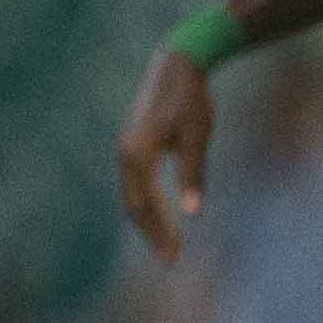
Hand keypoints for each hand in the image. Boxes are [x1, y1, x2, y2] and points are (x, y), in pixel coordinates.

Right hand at [116, 49, 215, 263]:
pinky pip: (137, 181)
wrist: (178, 63)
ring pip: (133, 194)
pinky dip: (148, 201)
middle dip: (153, 233)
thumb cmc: (192, 99)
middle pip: (134, 205)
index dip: (158, 234)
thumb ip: (193, 174)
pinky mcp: (133, 143)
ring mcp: (126, 148)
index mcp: (137, 154)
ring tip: (170, 242)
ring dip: (150, 219)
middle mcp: (125, 154)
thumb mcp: (198, 136)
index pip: (144, 206)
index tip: (173, 258)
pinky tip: (164, 213)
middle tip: (172, 259)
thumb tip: (193, 212)